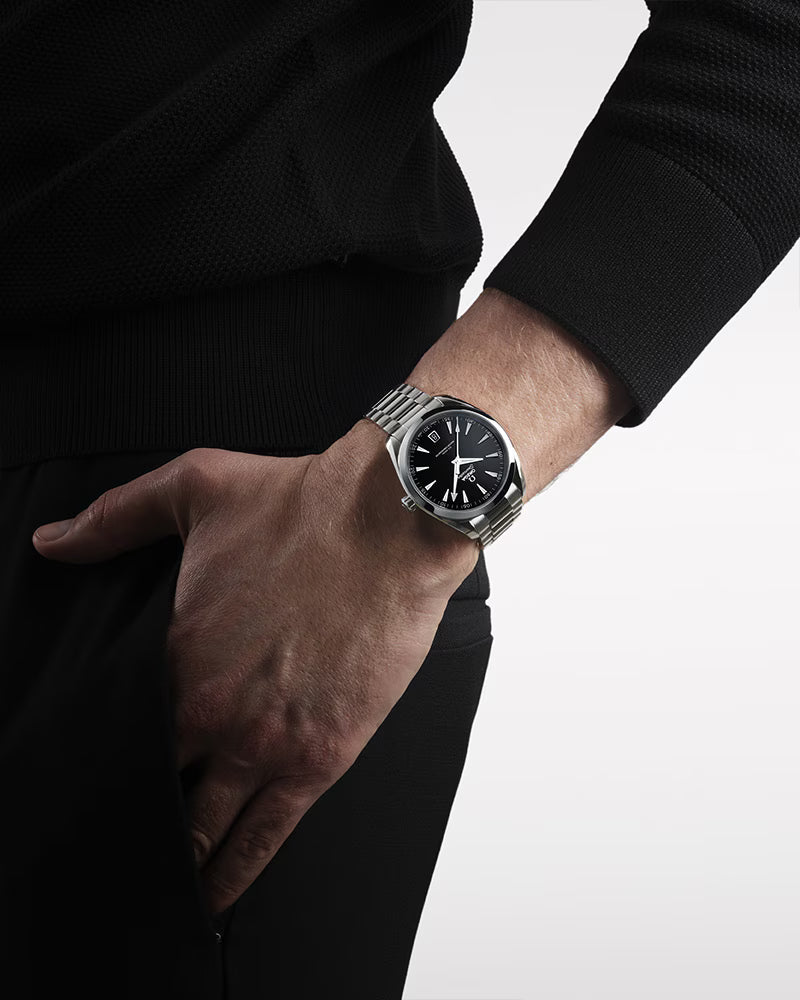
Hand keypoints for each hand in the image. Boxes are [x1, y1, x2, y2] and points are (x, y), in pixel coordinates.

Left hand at [31, 420, 476, 913]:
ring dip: (177, 862)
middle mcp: (211, 709)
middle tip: (113, 841)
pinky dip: (234, 874)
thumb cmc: (303, 504)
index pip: (117, 727)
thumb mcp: (194, 487)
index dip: (102, 756)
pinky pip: (265, 837)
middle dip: (130, 816)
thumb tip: (54, 542)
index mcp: (176, 651)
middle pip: (151, 788)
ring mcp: (265, 741)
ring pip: (202, 828)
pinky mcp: (320, 757)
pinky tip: (216, 895)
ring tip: (159, 885)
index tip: (94, 772)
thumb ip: (114, 518)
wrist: (392, 522)